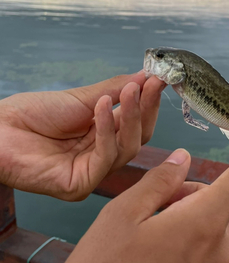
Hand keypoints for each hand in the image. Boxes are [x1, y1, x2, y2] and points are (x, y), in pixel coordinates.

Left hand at [0, 71, 164, 199]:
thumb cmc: (34, 114)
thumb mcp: (82, 97)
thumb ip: (115, 90)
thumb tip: (146, 76)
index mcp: (103, 134)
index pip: (138, 122)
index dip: (150, 101)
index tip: (160, 78)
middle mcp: (101, 155)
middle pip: (139, 137)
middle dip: (147, 109)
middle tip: (151, 84)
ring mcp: (92, 172)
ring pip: (127, 148)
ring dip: (130, 116)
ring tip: (128, 91)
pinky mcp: (80, 185)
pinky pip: (104, 158)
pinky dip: (106, 130)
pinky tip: (102, 107)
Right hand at [34, 138, 228, 262]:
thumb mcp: (120, 218)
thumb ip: (159, 182)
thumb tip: (183, 159)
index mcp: (203, 226)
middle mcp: (223, 258)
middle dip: (206, 195)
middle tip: (165, 203)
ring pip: (222, 239)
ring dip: (200, 228)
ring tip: (155, 241)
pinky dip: (198, 258)